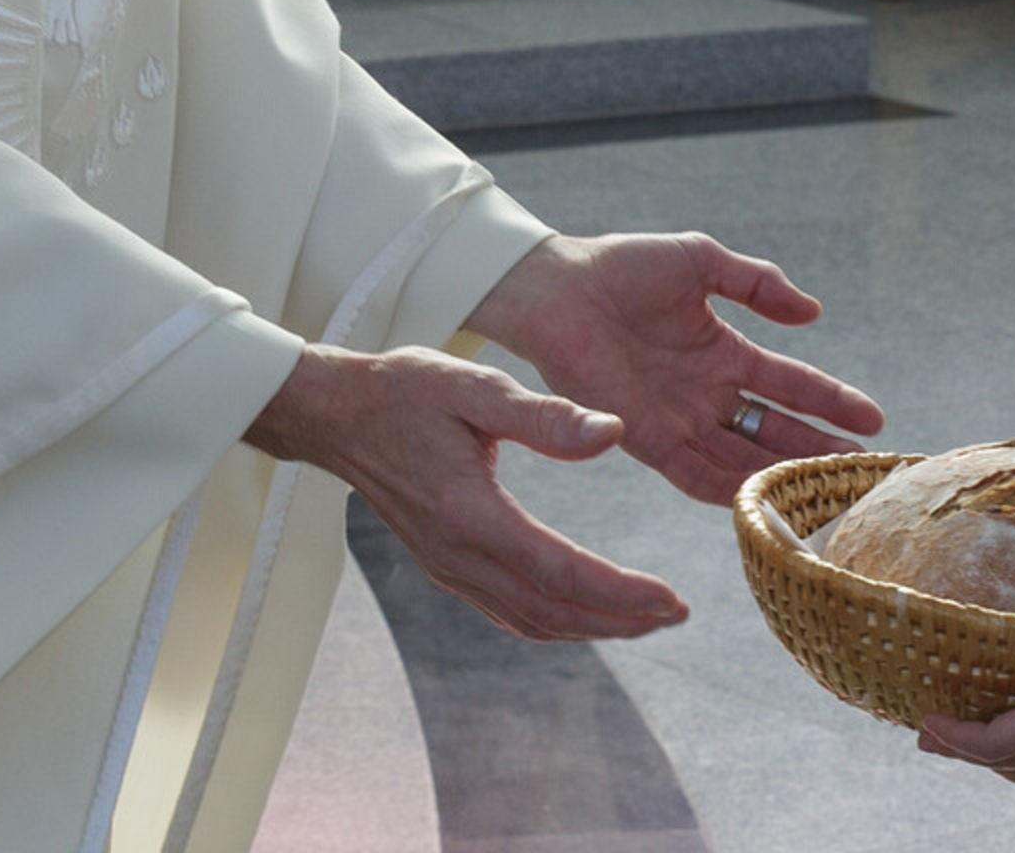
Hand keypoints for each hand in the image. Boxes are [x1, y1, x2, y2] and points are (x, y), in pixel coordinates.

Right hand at [245, 344, 686, 640]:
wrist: (339, 414)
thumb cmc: (406, 390)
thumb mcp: (476, 388)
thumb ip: (545, 416)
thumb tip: (614, 433)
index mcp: (472, 515)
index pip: (562, 573)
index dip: (622, 594)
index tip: (673, 600)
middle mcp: (461, 556)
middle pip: (553, 611)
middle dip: (620, 620)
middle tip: (676, 614)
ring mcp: (450, 567)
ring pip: (531, 620)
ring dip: (591, 626)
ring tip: (644, 618)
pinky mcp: (446, 565)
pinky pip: (509, 610)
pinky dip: (555, 619)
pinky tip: (584, 609)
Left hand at [471, 232, 886, 504]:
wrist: (556, 285)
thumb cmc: (622, 267)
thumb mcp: (702, 263)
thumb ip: (757, 283)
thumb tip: (813, 312)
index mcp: (724, 353)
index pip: (790, 385)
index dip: (832, 403)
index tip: (874, 422)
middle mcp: (707, 394)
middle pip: (774, 432)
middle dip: (818, 450)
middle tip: (863, 471)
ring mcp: (678, 419)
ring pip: (741, 459)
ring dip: (781, 476)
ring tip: (826, 493)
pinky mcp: (645, 437)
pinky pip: (692, 472)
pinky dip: (725, 489)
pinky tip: (760, 500)